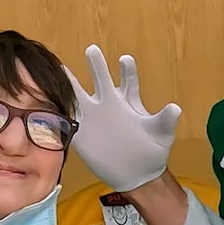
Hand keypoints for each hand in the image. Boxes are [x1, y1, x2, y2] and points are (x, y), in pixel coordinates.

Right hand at [63, 46, 182, 190]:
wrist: (136, 174)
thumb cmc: (152, 152)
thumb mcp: (161, 135)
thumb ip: (165, 121)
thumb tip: (175, 108)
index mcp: (129, 102)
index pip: (127, 80)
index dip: (127, 70)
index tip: (125, 59)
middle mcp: (110, 105)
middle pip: (101, 79)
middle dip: (97, 64)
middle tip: (92, 49)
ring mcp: (94, 118)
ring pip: (79, 94)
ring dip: (70, 82)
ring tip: (60, 67)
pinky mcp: (82, 133)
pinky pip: (68, 117)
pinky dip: (60, 108)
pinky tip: (48, 99)